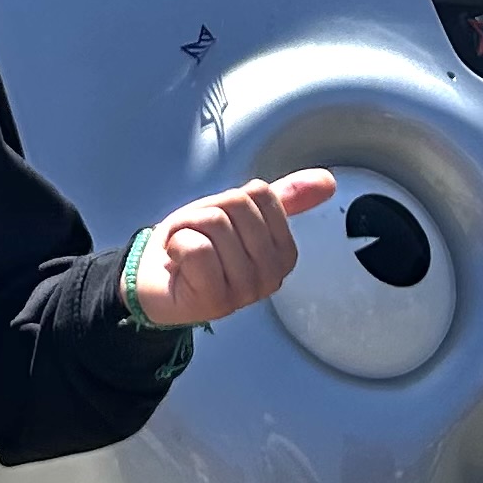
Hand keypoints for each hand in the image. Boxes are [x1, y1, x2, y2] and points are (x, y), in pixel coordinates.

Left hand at [130, 171, 335, 326]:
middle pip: (238, 205)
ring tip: (186, 251)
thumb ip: (283, 198)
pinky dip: (178, 246)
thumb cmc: (196, 246)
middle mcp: (270, 277)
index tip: (217, 224)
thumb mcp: (237, 214)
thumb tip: (328, 180)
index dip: (228, 199)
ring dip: (186, 229)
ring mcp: (245, 292)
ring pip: (216, 224)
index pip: (261, 194)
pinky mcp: (215, 301)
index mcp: (283, 254)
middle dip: (205, 212)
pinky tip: (178, 265)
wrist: (154, 280)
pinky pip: (199, 249)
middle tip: (197, 237)